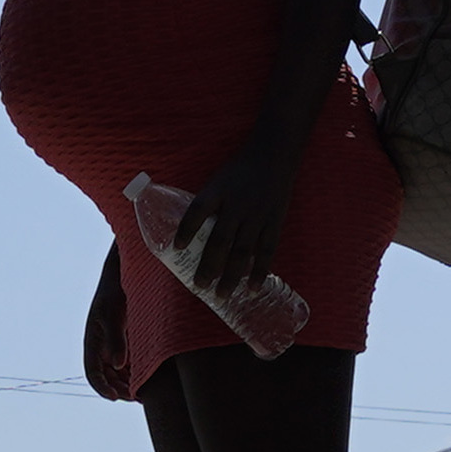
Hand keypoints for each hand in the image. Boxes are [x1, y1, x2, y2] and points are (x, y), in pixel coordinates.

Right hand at [81, 251, 131, 402]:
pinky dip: (137, 374)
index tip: (115, 397)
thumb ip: (115, 339)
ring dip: (128, 385)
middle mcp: (102, 347)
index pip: (92, 373)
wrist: (125, 274)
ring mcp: (115, 345)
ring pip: (119, 373)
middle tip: (136, 397)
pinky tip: (151, 380)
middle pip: (107, 378)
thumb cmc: (116, 291)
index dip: (102, 388)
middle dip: (119, 390)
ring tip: (144, 393)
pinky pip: (130, 364)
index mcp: (92, 342)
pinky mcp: (128, 341)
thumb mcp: (114, 314)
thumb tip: (117, 365)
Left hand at [171, 134, 302, 301]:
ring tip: (221, 295)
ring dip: (231, 275)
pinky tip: (252, 289)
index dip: (186, 229)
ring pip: (242, 250)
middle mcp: (237, 204)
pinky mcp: (275, 222)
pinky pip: (267, 250)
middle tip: (199, 286)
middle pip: (220, 238)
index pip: (198, 210)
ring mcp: (257, 215)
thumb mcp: (217, 181)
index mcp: (218, 191)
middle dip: (209, 265)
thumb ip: (206, 207)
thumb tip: (186, 238)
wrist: (273, 156)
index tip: (175, 249)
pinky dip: (260, 271)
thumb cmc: (239, 172)